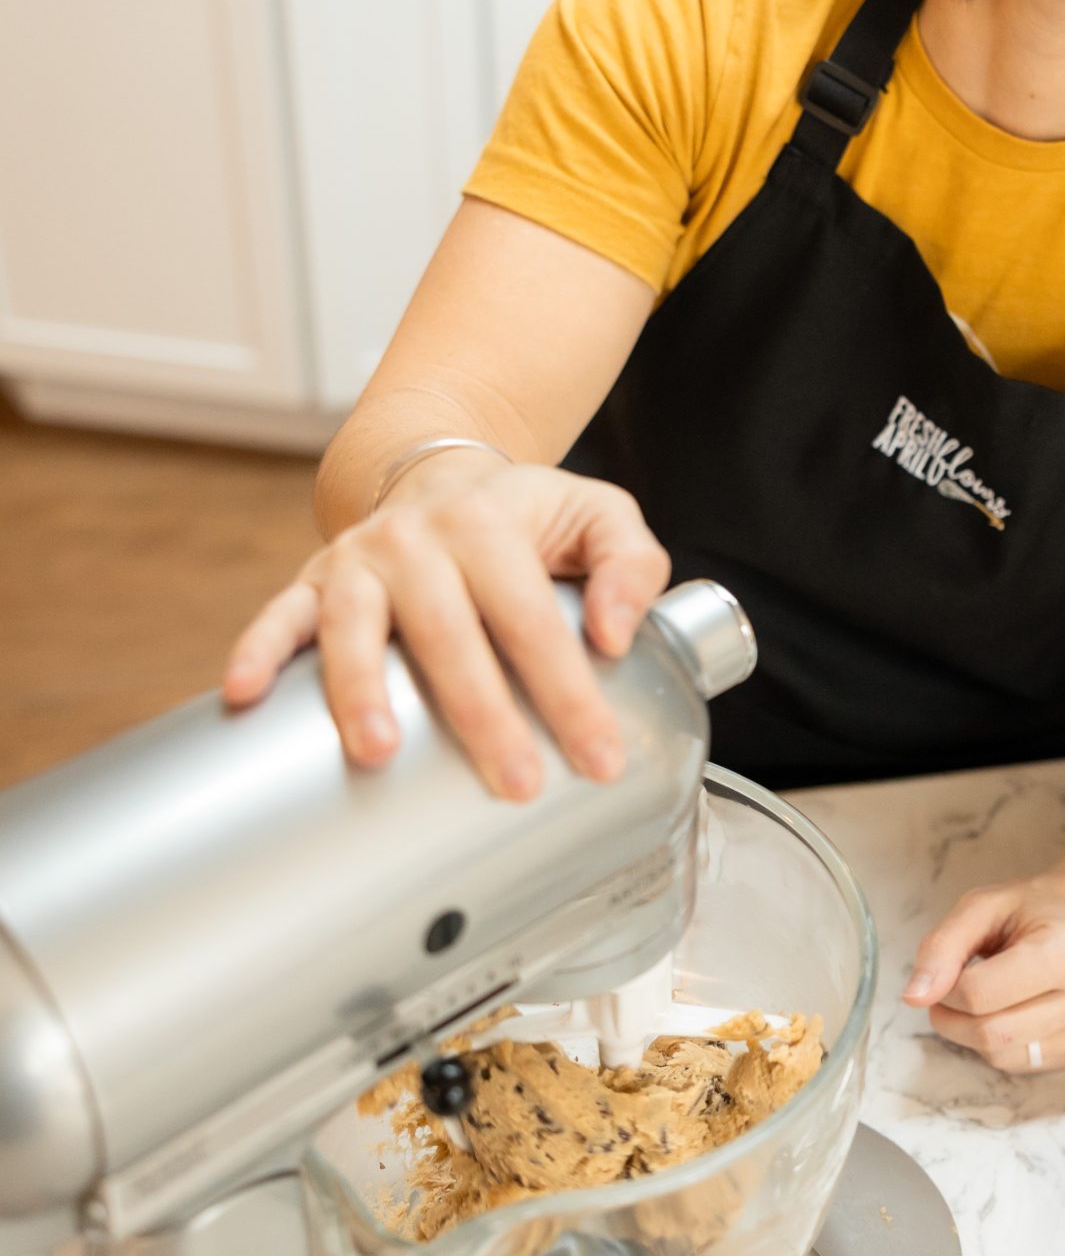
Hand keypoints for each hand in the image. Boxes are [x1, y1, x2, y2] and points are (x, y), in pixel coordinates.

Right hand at [221, 456, 670, 799]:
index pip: (534, 620)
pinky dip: (258, 652)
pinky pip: (279, 617)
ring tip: (378, 752)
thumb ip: (630, 565)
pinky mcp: (315, 581)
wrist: (435, 471)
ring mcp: (361, 560)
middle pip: (450, 636)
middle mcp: (418, 539)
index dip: (568, 693)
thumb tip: (616, 634)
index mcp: (490, 524)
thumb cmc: (525, 514)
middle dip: (483, 716)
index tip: (597, 758)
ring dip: (361, 691)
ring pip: (356, 628)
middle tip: (516, 783)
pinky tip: (243, 695)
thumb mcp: (598, 516)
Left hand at [901, 872, 1064, 1072]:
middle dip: (953, 1017)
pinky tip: (1011, 1009)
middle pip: (991, 1034)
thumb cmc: (1039, 908)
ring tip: (982, 997)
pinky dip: (1000, 1043)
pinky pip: (1022, 1064)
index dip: (947, 987)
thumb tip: (913, 997)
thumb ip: (942, 946)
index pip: (981, 995)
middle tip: (950, 990)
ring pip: (1003, 1057)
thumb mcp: (985, 905)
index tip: (947, 970)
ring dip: (973, 1034)